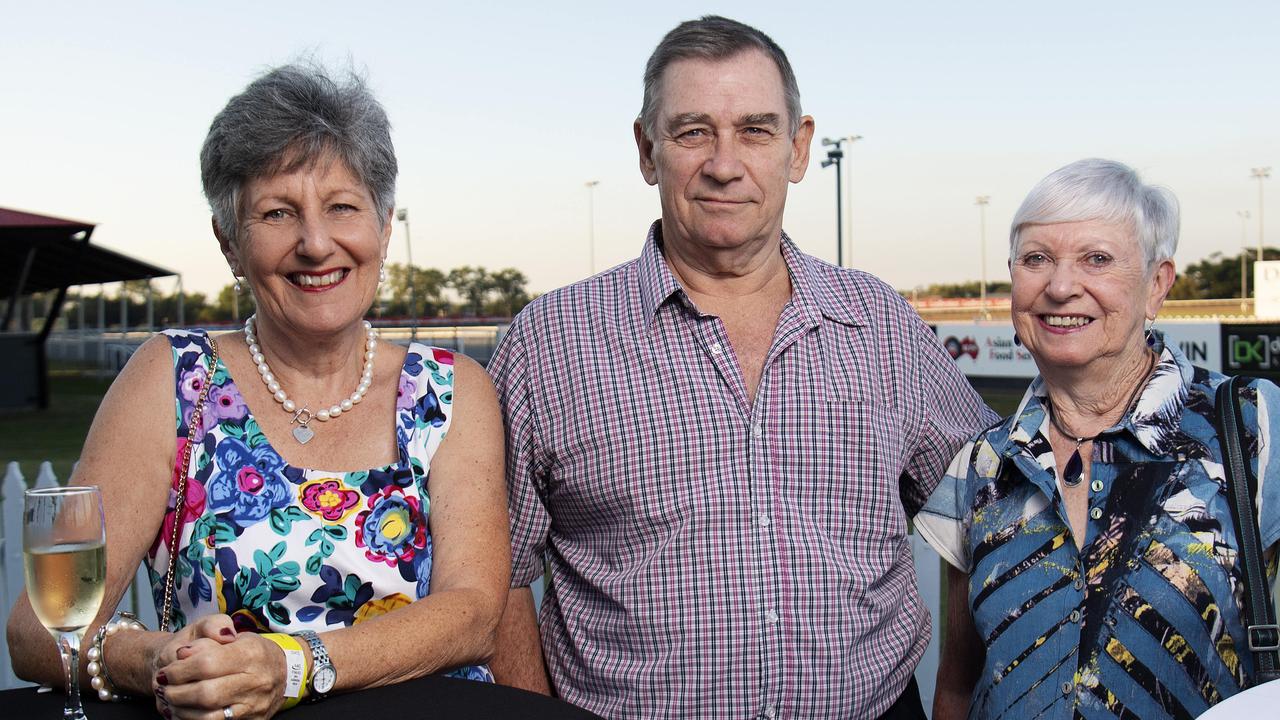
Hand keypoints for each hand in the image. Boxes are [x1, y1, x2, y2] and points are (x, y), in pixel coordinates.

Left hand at [154, 630, 287, 718]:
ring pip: (209, 716)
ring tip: (170, 699)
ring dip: (181, 710)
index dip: (180, 669)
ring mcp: (254, 704)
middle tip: (164, 687)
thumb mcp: (234, 634)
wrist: (284, 672)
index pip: (207, 663)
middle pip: (206, 693)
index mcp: (251, 653)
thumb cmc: (253, 652)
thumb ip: (208, 636)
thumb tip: (183, 653)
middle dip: (177, 692)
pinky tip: (183, 712)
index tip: (167, 670)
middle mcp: (256, 680)